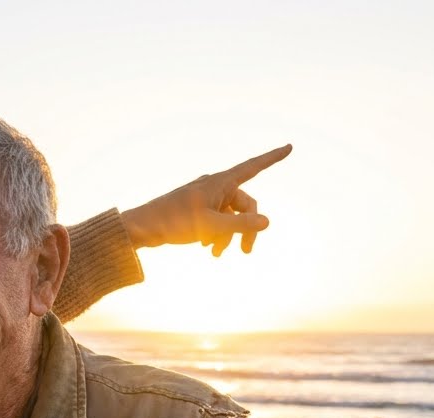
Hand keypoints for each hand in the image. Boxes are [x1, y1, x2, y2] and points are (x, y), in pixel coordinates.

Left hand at [121, 144, 291, 256]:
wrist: (143, 228)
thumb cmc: (174, 222)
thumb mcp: (211, 226)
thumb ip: (240, 225)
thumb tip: (267, 222)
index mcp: (221, 182)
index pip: (253, 167)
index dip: (272, 158)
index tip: (290, 147)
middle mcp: (216, 186)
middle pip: (246, 204)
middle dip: (246, 228)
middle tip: (247, 251)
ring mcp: (206, 197)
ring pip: (231, 216)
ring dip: (229, 235)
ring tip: (217, 254)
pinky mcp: (198, 209)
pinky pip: (218, 220)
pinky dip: (217, 234)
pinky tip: (209, 249)